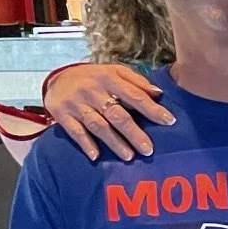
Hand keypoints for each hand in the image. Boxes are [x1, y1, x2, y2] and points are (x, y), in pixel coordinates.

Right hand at [42, 62, 172, 160]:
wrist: (57, 78)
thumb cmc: (95, 78)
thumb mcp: (115, 72)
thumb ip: (137, 81)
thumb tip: (159, 93)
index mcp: (109, 78)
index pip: (134, 95)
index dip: (152, 109)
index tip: (169, 121)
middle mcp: (92, 91)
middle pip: (116, 114)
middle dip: (134, 133)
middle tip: (148, 149)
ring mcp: (76, 103)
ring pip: (98, 125)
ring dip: (114, 142)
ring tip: (129, 156)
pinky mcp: (62, 114)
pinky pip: (75, 131)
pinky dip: (85, 144)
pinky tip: (96, 156)